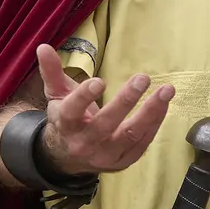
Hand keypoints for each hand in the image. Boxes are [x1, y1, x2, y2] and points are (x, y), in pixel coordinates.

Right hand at [36, 44, 173, 175]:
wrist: (67, 158)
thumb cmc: (66, 119)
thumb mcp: (56, 96)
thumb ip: (52, 72)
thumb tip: (43, 46)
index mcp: (65, 124)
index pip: (72, 111)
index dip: (84, 97)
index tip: (99, 81)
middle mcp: (84, 143)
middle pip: (105, 124)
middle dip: (125, 101)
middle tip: (142, 78)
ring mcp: (105, 155)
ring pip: (129, 135)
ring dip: (151, 112)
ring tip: (166, 90)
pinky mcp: (122, 161)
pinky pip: (142, 143)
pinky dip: (155, 123)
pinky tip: (164, 104)